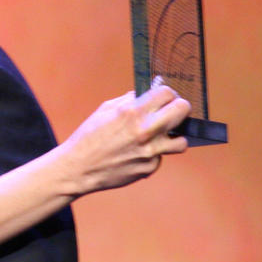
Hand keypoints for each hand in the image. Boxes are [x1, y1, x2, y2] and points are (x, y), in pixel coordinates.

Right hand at [61, 85, 190, 195]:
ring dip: (172, 137)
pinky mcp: (150, 167)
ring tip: (159, 137)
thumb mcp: (105, 110)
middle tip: (171, 112)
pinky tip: (136, 154)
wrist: (78, 168)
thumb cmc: (88, 138)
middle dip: (178, 108)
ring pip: (181, 141)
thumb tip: (150, 92)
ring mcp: (150, 151)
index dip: (166, 94)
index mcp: (132, 112)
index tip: (163, 99)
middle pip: (183, 110)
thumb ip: (130, 100)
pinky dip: (152, 154)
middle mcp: (145, 130)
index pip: (168, 93)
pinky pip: (161, 157)